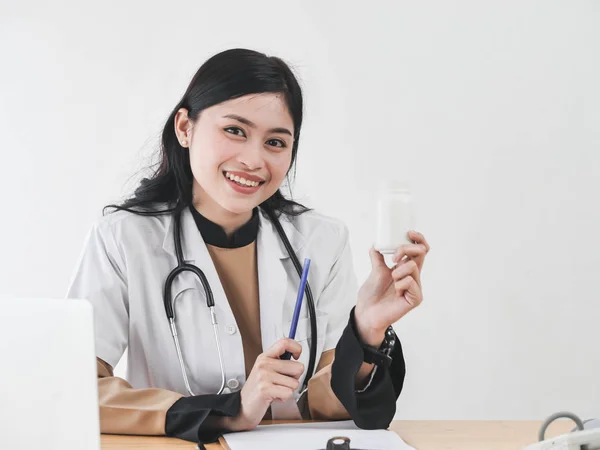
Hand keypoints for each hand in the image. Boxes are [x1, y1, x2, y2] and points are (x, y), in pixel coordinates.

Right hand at [228, 338, 303, 430]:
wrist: (243, 406)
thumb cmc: (257, 389)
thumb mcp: (265, 370)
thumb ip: (279, 362)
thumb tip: (296, 356)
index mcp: (265, 356)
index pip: (284, 342)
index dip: (296, 347)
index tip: (296, 356)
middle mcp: (264, 364)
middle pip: (298, 367)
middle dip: (295, 378)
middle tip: (282, 382)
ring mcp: (264, 376)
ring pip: (295, 383)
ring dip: (288, 390)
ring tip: (276, 390)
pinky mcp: (265, 389)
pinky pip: (289, 393)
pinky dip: (284, 398)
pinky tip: (274, 397)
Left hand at [355, 231, 429, 345]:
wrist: (366, 313)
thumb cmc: (371, 295)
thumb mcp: (375, 271)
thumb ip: (377, 258)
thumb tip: (375, 244)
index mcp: (406, 268)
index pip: (420, 250)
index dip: (418, 239)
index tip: (409, 232)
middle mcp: (413, 276)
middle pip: (421, 253)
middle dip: (406, 249)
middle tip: (393, 258)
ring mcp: (416, 287)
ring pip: (412, 267)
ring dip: (397, 271)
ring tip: (391, 282)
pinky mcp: (416, 298)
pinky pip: (410, 282)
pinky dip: (400, 283)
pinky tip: (396, 292)